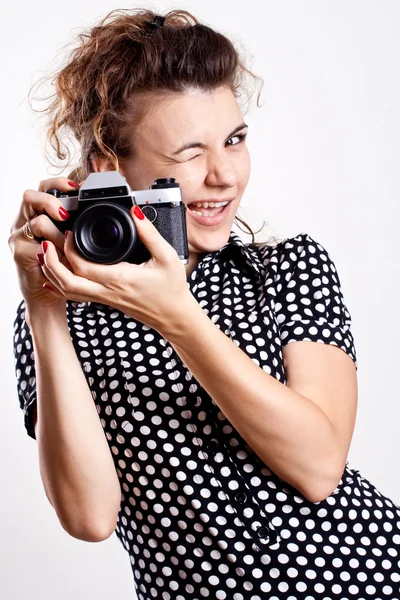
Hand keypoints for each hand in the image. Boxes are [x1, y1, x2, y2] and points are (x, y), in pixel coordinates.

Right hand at [8, 177, 80, 309]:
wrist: (46, 293)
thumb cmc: (62, 265)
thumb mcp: (73, 241)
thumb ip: (80, 226)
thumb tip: (116, 215)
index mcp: (38, 212)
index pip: (44, 187)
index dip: (59, 183)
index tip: (78, 186)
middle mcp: (25, 220)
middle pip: (31, 196)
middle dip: (50, 200)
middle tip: (65, 213)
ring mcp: (19, 235)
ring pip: (35, 220)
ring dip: (55, 229)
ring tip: (67, 239)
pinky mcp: (20, 251)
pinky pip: (37, 243)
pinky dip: (52, 246)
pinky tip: (61, 251)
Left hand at [38, 206, 191, 332]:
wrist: (174, 316)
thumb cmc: (172, 288)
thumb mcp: (167, 256)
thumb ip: (150, 233)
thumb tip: (135, 212)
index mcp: (120, 278)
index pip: (82, 266)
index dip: (69, 249)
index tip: (69, 232)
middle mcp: (108, 291)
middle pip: (67, 282)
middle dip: (51, 263)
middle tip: (48, 243)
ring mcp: (105, 298)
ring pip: (68, 291)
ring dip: (52, 274)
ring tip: (47, 255)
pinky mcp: (106, 301)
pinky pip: (77, 296)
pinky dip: (61, 286)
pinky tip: (54, 279)